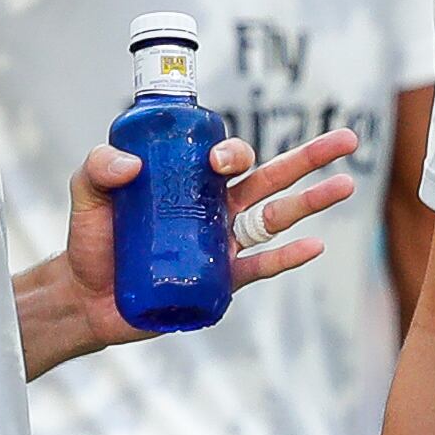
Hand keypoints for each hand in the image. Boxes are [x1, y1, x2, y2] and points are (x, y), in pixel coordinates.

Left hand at [65, 128, 358, 350]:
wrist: (85, 296)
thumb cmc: (91, 240)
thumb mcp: (86, 193)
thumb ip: (98, 169)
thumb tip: (129, 163)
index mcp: (193, 180)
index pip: (228, 158)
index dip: (233, 152)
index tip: (218, 159)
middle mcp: (217, 208)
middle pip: (272, 177)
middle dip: (310, 158)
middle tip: (349, 139)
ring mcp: (224, 244)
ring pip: (277, 217)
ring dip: (312, 202)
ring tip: (347, 186)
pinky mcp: (222, 281)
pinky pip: (262, 266)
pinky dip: (288, 257)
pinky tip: (316, 246)